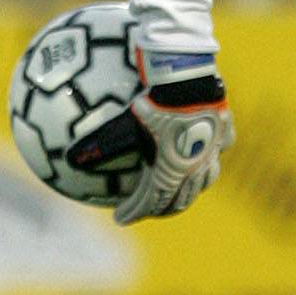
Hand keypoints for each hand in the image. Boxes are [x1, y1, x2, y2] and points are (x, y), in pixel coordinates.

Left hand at [64, 50, 233, 224]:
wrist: (190, 76)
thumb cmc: (154, 99)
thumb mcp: (124, 122)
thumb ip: (101, 142)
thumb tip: (71, 158)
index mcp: (170, 172)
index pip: (151, 203)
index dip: (134, 213)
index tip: (120, 218)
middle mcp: (195, 168)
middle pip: (178, 200)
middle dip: (160, 208)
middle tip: (145, 209)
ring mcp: (212, 152)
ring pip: (202, 182)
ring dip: (186, 190)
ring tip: (176, 189)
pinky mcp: (224, 133)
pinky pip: (217, 153)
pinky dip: (206, 161)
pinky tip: (202, 155)